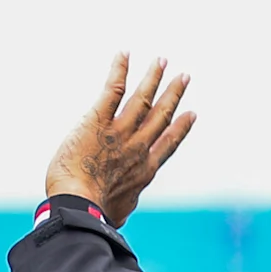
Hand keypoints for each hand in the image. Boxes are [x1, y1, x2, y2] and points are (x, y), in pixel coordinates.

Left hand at [43, 53, 194, 226]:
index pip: (167, 144)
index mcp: (144, 170)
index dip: (180, 128)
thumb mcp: (117, 214)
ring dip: (153, 78)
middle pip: (160, 115)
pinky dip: (120, 70)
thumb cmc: (94, 217)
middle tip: (184, 77)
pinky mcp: (98, 121)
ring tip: (161, 60)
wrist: (80, 207)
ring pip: (142, 98)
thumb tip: (117, 216)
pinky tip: (125, 54)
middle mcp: (137, 147)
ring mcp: (120, 132)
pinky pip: (112, 89)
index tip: (190, 114)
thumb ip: (121, 206)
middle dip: (173, 94)